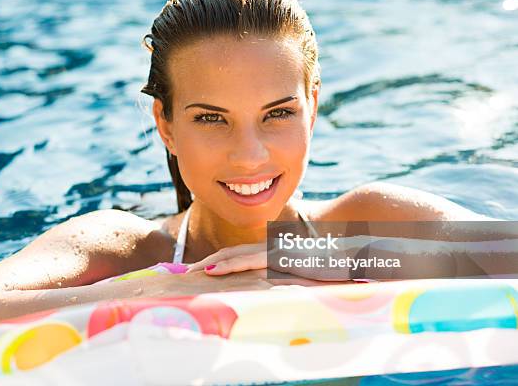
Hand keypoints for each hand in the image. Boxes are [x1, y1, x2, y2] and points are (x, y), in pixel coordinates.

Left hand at [187, 241, 353, 281]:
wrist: (352, 253)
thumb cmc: (330, 267)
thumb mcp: (304, 273)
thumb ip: (287, 276)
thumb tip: (274, 289)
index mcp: (273, 252)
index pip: (239, 255)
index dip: (219, 261)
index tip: (200, 271)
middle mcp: (270, 248)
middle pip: (231, 252)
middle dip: (208, 261)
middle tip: (186, 272)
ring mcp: (275, 250)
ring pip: (235, 255)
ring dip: (211, 262)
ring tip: (192, 271)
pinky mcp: (281, 257)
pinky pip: (249, 261)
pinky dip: (229, 264)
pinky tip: (214, 270)